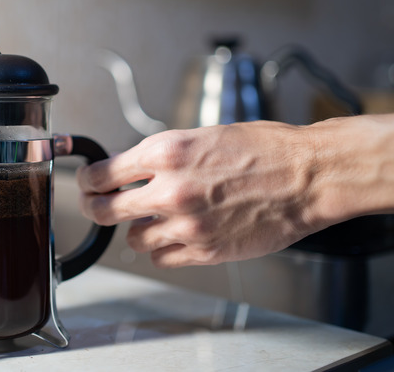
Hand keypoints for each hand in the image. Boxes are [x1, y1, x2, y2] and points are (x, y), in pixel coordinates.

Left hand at [76, 123, 326, 267]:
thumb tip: (131, 170)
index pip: (101, 174)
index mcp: (167, 152)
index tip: (88, 183)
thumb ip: (162, 156)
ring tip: (158, 217)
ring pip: (133, 239)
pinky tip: (178, 234)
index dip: (88, 181)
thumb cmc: (265, 150)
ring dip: (139, 229)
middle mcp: (170, 189)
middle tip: (99, 206)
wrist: (306, 176)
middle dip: (95, 208)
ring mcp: (185, 224)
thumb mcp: (203, 136)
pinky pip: (162, 258)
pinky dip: (164, 248)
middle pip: (103, 211)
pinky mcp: (204, 251)